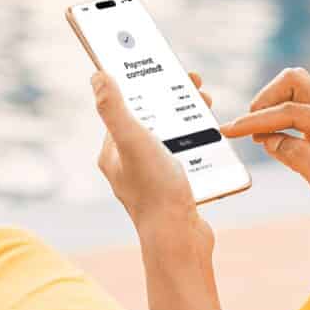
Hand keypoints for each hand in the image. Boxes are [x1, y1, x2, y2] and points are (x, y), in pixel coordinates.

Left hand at [92, 72, 202, 237]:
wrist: (180, 240)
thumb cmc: (155, 191)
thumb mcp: (132, 140)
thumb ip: (113, 108)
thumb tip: (97, 77)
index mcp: (112, 153)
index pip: (126, 108)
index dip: (145, 85)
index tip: (166, 69)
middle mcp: (128, 166)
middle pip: (151, 121)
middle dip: (172, 101)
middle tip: (195, 88)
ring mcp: (151, 179)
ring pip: (170, 138)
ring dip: (188, 120)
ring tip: (206, 108)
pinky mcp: (172, 190)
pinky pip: (185, 158)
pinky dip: (198, 144)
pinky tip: (212, 139)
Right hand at [219, 68, 309, 218]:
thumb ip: (301, 159)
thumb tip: (270, 139)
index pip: (295, 110)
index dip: (259, 119)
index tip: (231, 130)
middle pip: (296, 82)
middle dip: (265, 100)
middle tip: (246, 128)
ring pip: (294, 90)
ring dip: (270, 107)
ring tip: (255, 135)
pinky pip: (295, 109)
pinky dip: (276, 118)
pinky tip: (267, 138)